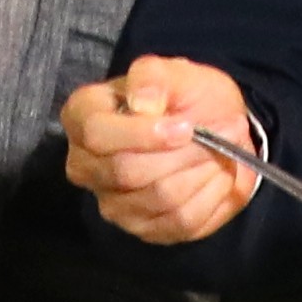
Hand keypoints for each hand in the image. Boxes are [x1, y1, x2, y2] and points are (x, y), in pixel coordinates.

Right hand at [58, 55, 262, 245]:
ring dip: (200, 172)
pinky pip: (179, 221)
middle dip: (181, 154)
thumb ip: (153, 77)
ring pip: (158, 197)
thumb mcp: (175, 72)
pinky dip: (210, 196)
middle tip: (218, 134)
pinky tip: (218, 175)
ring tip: (219, 150)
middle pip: (126, 171)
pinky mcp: (142, 229)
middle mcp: (85, 165)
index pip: (97, 134)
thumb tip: (143, 103)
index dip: (143, 134)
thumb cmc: (186, 96)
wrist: (216, 128)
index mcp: (82, 116)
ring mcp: (111, 202)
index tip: (185, 127)